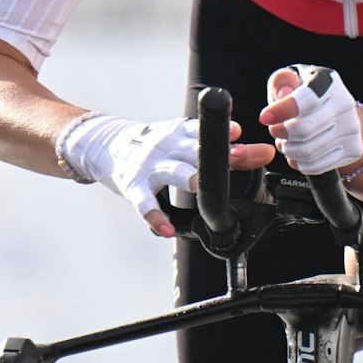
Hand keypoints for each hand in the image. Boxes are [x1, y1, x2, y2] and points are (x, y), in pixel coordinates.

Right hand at [61, 113, 271, 236]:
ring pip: (172, 172)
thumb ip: (219, 146)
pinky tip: (166, 229)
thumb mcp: (182, 139)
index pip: (207, 132)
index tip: (240, 134)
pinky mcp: (133, 184)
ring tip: (199, 186)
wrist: (106, 143)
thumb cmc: (155, 145)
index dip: (225, 134)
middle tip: (242, 157)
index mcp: (181, 133)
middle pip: (197, 150)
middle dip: (221, 155)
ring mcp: (150, 165)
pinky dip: (154, 216)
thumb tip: (257, 148)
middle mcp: (167, 145)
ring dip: (188, 178)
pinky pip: (144, 203)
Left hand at [261, 65, 362, 175]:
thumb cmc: (308, 97)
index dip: (282, 111)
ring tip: (285, 143)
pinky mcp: (353, 149)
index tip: (264, 118)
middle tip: (275, 130)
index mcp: (329, 82)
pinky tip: (296, 154)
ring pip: (308, 151)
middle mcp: (345, 103)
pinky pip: (317, 166)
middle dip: (281, 133)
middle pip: (304, 130)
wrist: (340, 115)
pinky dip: (300, 163)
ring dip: (288, 150)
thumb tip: (283, 94)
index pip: (306, 100)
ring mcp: (352, 128)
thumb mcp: (292, 81)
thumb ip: (282, 82)